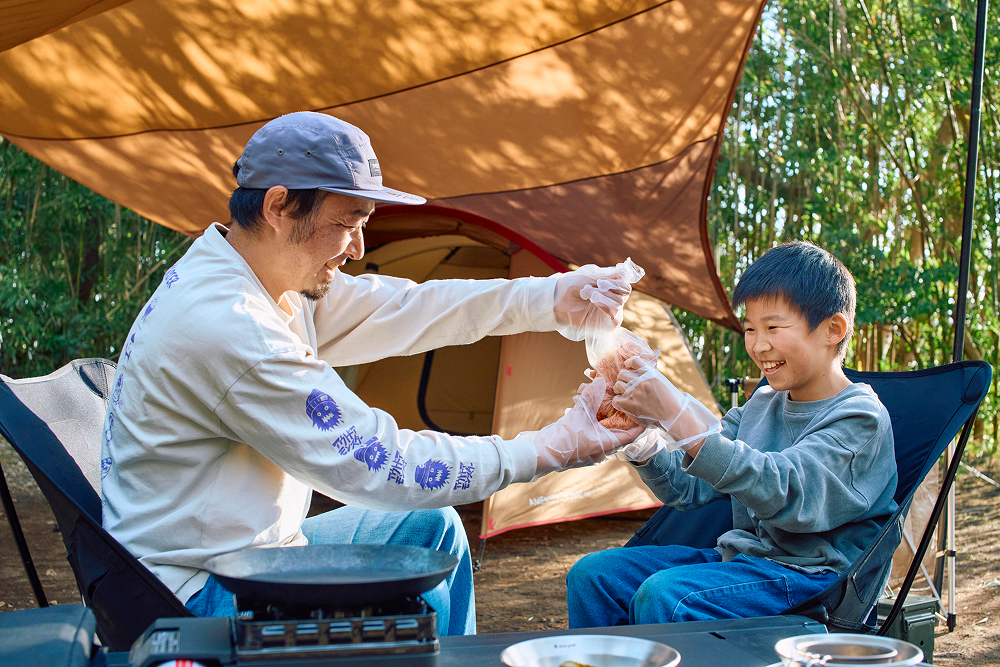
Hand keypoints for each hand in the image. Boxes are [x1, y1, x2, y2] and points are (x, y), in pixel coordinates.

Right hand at [518, 376, 642, 480]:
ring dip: (610, 426)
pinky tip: (594, 419)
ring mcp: (592, 454)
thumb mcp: (579, 414)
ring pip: (607, 439)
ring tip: (612, 411)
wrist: (541, 454)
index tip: (644, 414)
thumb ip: (591, 398)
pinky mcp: (582, 453)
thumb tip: (601, 381)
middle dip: (624, 423)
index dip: (639, 425)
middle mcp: (603, 452)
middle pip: (621, 437)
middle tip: (628, 408)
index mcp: (607, 445)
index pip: (632, 436)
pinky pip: (596, 440)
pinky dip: (599, 430)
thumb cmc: (564, 437)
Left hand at [553, 259, 643, 339]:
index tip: (601, 281)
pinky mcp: (605, 324)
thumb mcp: (591, 276)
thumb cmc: (572, 285)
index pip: (625, 285)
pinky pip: (616, 318)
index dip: (617, 282)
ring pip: (619, 304)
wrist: (558, 298)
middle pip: (624, 294)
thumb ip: (609, 275)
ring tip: (588, 295)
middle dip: (608, 289)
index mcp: (611, 288)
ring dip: (603, 297)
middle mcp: (613, 299)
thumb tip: (625, 270)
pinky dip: (607, 308)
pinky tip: (595, 302)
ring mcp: (609, 312)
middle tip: (591, 288)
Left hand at [612, 356, 720, 451]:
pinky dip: (618, 401)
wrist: (675, 416)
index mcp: (651, 373)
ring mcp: (636, 392)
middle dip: (623, 378)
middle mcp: (642, 381)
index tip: (628, 365)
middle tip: (625, 384)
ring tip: (623, 394)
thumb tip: (639, 372)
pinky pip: (616, 400)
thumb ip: (650, 377)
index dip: (629, 362)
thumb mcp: (663, 382)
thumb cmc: (672, 401)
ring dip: (619, 389)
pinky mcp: (631, 405)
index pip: (634, 360)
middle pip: (622, 373)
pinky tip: (623, 403)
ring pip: (618, 385)